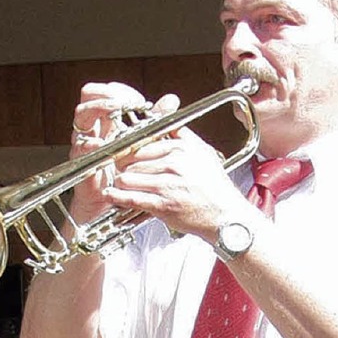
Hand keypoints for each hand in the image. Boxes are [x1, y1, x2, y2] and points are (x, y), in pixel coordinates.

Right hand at [68, 82, 179, 223]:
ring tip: (113, 113)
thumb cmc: (124, 176)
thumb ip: (155, 121)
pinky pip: (80, 147)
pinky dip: (88, 143)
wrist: (108, 206)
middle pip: (89, 96)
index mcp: (108, 122)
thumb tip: (171, 100)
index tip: (138, 100)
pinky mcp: (81, 162)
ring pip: (82, 116)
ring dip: (97, 110)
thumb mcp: (143, 145)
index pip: (107, 92)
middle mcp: (94, 128)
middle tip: (124, 103)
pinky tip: (98, 142)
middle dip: (107, 95)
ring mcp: (84, 143)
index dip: (120, 91)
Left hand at [103, 124, 253, 241]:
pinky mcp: (163, 204)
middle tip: (117, 170)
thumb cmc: (215, 188)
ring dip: (120, 182)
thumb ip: (184, 135)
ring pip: (129, 177)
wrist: (226, 217)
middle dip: (123, 165)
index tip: (123, 153)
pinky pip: (132, 197)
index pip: (144, 141)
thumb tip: (169, 120)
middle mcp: (174, 163)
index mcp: (182, 148)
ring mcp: (167, 184)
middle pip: (133, 159)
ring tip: (117, 184)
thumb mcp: (204, 153)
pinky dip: (118, 197)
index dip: (129, 148)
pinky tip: (112, 195)